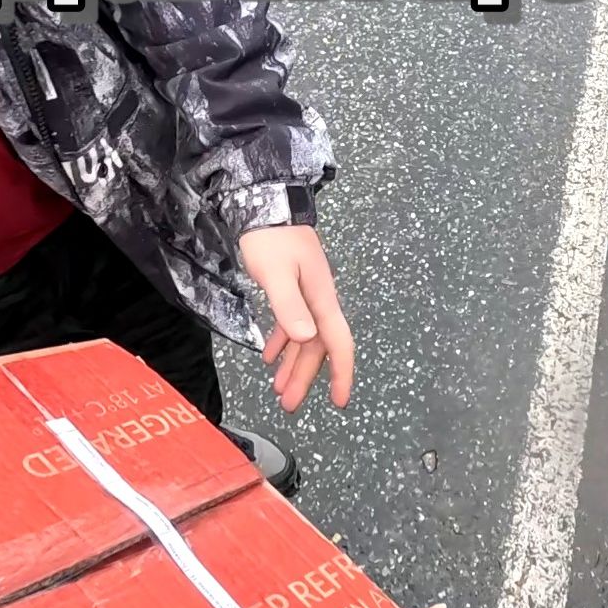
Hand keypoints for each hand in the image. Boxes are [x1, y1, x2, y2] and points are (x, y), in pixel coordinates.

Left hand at [239, 225, 354, 411]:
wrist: (266, 203)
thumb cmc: (271, 238)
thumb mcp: (276, 274)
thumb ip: (289, 306)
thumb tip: (306, 339)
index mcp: (320, 299)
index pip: (338, 343)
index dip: (341, 373)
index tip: (339, 400)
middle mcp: (318, 300)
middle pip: (317, 347)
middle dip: (305, 378)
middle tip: (289, 405)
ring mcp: (307, 294)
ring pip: (305, 339)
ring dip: (293, 364)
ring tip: (278, 390)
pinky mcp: (292, 287)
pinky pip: (293, 323)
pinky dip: (283, 342)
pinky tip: (270, 356)